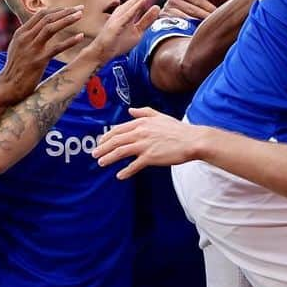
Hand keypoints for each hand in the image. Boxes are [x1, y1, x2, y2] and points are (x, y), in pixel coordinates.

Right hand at [0, 6, 84, 101]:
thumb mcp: (17, 47)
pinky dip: (70, 41)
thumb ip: (28, 36)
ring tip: (80, 16)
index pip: (40, 14)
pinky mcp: (38, 61)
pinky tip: (81, 37)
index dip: (57, 9)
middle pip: (47, 18)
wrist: (7, 86)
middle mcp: (25, 37)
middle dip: (65, 11)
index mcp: (21, 33)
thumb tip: (40, 27)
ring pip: (51, 28)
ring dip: (67, 20)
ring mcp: (31, 48)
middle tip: (80, 8)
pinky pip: (57, 48)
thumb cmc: (15, 68)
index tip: (70, 8)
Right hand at [82, 0, 162, 63]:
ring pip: (134, 3)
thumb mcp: (138, 31)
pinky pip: (128, 15)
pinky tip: (143, 1)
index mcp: (129, 11)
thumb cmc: (118, 41)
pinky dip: (135, 8)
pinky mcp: (117, 24)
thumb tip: (157, 7)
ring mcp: (120, 17)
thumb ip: (147, 20)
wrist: (103, 52)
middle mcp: (124, 11)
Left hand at [92, 107, 208, 177]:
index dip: (107, 137)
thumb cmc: (177, 129)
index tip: (100, 142)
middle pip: (116, 140)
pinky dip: (125, 171)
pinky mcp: (151, 157)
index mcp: (141, 122)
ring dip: (109, 158)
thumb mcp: (160, 116)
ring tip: (101, 163)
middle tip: (95, 154)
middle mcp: (140, 133)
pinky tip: (119, 175)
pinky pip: (134, 165)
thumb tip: (130, 110)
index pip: (118, 129)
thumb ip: (144, 112)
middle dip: (103, 148)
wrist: (192, 140)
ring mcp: (145, 145)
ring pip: (120, 152)